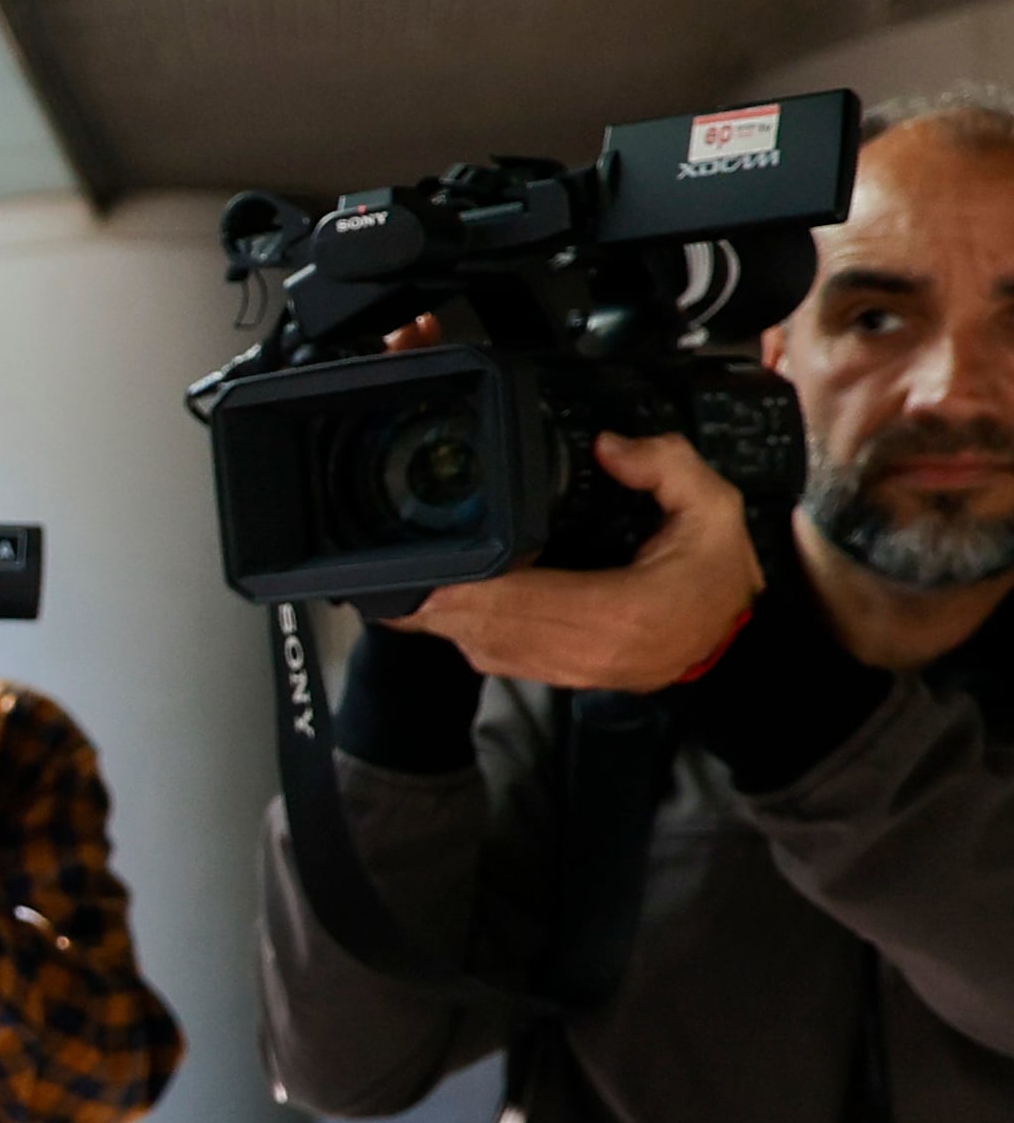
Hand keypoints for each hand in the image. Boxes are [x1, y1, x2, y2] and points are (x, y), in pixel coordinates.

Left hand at [391, 433, 762, 690]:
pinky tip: (441, 605)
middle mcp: (587, 650)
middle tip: (390, 570)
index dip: (463, 588)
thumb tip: (611, 446)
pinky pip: (497, 658)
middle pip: (485, 628)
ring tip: (403, 584)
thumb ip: (668, 466)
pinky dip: (463, 631)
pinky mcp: (562, 676)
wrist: (731, 632)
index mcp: (619, 612)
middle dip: (432, 601)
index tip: (423, 568)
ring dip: (440, 619)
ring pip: (484, 647)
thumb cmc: (716, 575)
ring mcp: (571, 670)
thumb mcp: (714, 507)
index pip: (519, 602)